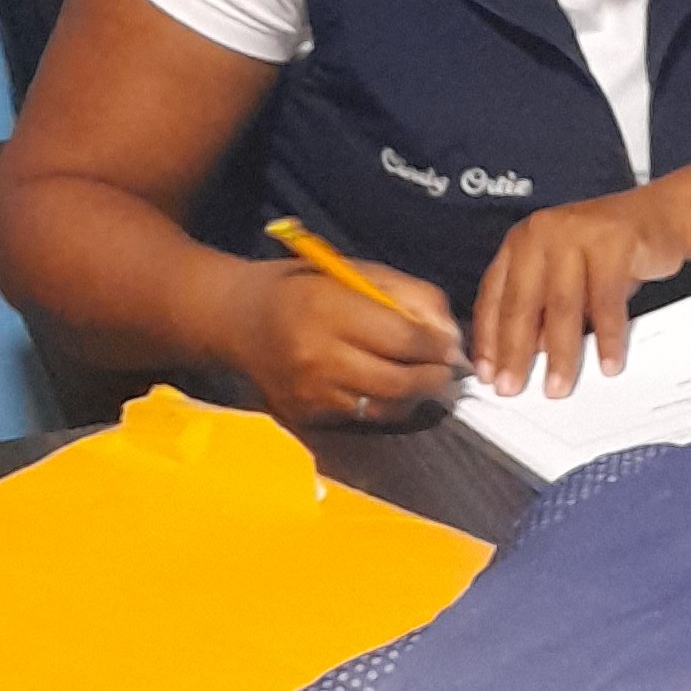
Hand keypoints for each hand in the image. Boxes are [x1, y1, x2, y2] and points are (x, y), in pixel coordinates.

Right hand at [222, 256, 463, 429]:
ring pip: (383, 407)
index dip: (437, 347)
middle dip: (433, 378)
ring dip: (413, 397)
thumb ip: (408, 296)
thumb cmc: (304, 287)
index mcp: (329, 309)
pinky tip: (389, 388)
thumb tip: (449, 335)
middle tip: (447, 371)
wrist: (239, 319)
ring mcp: (309, 391)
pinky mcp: (304, 414)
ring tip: (424, 380)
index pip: (403, 339)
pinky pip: (360, 416)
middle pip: (397, 381)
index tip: (451, 346)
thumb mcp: (356, 273)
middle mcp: (317, 355)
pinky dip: (383, 404)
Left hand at [471, 187, 690, 398]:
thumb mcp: (568, 277)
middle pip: (522, 303)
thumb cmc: (610, 249)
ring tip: (559, 384)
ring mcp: (576, 234)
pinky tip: (607, 362)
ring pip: (562, 306)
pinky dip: (607, 337)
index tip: (487, 373)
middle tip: (512, 387)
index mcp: (522, 243)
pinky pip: (606, 301)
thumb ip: (544, 310)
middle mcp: (542, 235)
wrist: (662, 215)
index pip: (494, 297)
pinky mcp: (612, 242)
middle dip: (516, 353)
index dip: (488, 340)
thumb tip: (530, 354)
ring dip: (561, 353)